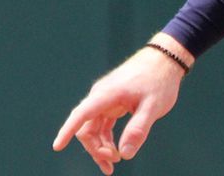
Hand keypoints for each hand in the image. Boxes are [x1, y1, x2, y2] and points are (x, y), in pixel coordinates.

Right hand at [52, 36, 192, 173]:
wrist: (166, 58)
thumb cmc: (160, 80)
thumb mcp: (153, 106)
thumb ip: (138, 129)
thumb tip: (125, 154)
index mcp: (108, 94)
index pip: (82, 114)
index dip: (68, 130)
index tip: (58, 146)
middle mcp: (101, 95)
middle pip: (87, 127)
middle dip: (95, 148)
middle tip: (112, 164)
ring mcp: (106, 99)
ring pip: (94, 127)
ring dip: (100, 146)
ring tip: (113, 163)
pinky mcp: (112, 102)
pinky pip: (103, 124)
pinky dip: (107, 138)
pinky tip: (115, 150)